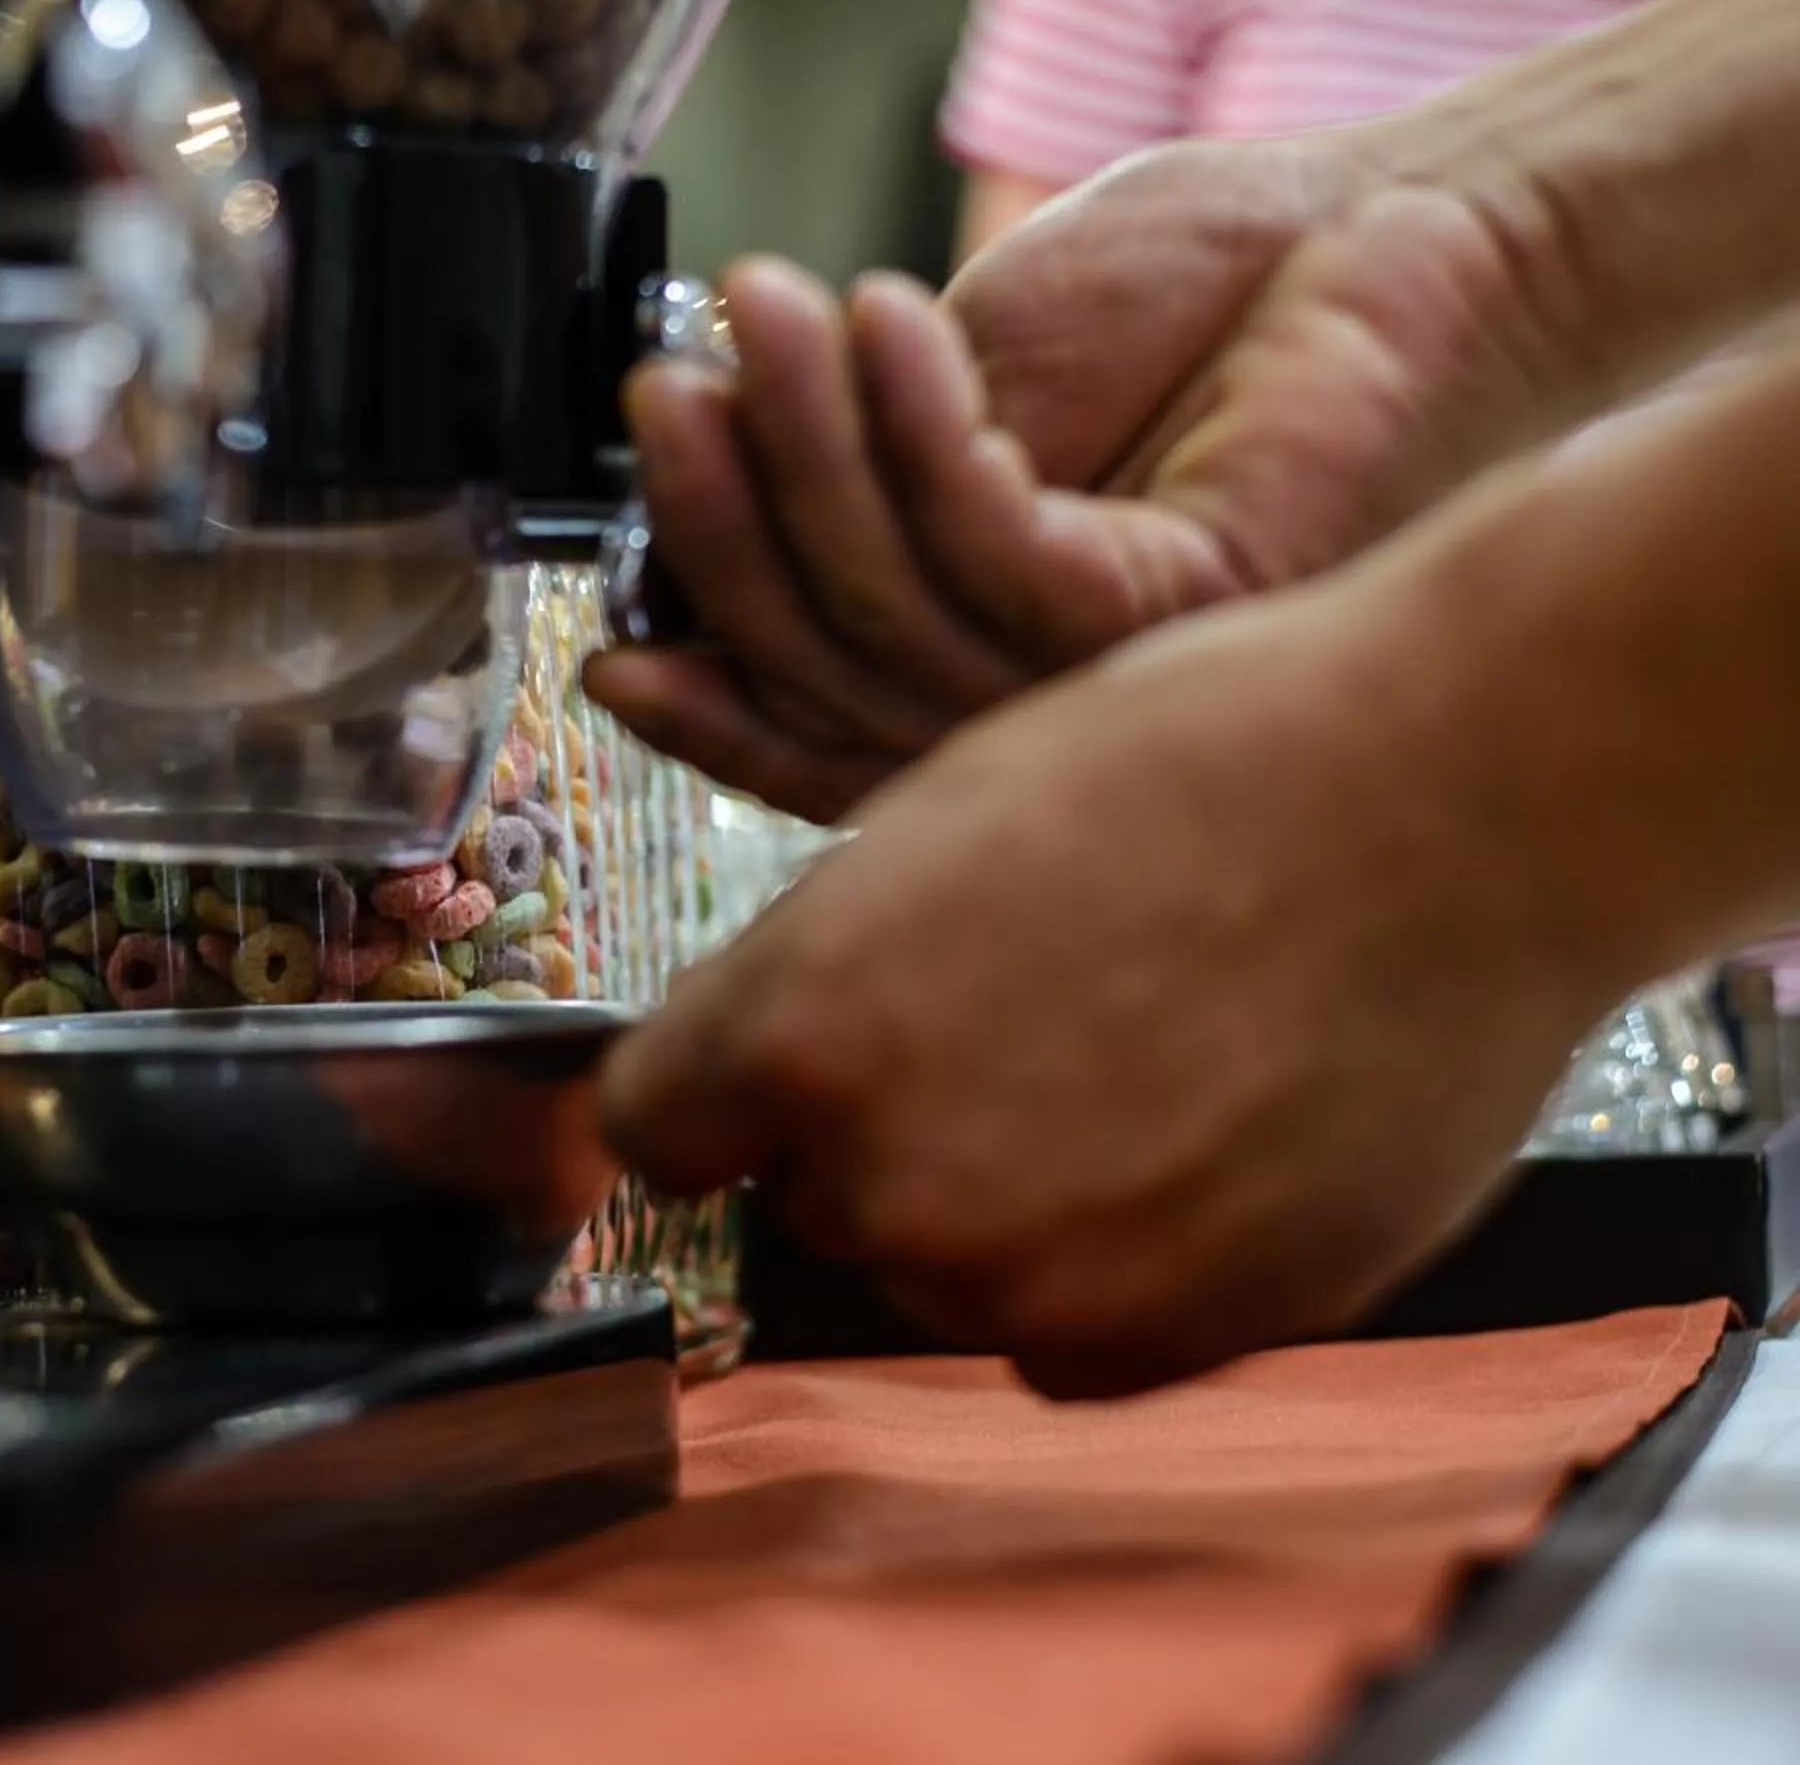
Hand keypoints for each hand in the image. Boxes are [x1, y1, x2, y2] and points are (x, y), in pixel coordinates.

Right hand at [586, 136, 1562, 821]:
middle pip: (829, 673)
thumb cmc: (1186, 299)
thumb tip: (680, 555)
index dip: (706, 705)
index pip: (816, 739)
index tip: (607, 650)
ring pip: (895, 611)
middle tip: (662, 387)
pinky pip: (997, 552)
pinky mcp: (1183, 617)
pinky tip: (886, 323)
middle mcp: (1052, 717)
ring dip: (806, 447)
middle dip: (725, 525)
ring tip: (765, 307)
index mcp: (989, 686)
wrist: (1381, 227)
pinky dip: (921, 434)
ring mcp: (1119, 681)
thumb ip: (852, 488)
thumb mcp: (965, 389)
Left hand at [597, 563, 1617, 1396]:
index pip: (659, 1127)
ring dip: (1007, 1206)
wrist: (1450, 800)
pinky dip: (1117, 1273)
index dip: (718, 1088)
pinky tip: (1201, 1143)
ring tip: (1143, 1058)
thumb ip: (820, 974)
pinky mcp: (1169, 1340)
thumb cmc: (1200, 764)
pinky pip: (1070, 1346)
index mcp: (798, 1028)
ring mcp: (1030, 1277)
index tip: (761, 1072)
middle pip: (811, 1198)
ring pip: (946, 1276)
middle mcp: (890, 1178)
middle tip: (1024, 1016)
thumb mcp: (932, 820)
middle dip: (880, 1126)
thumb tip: (757, 1069)